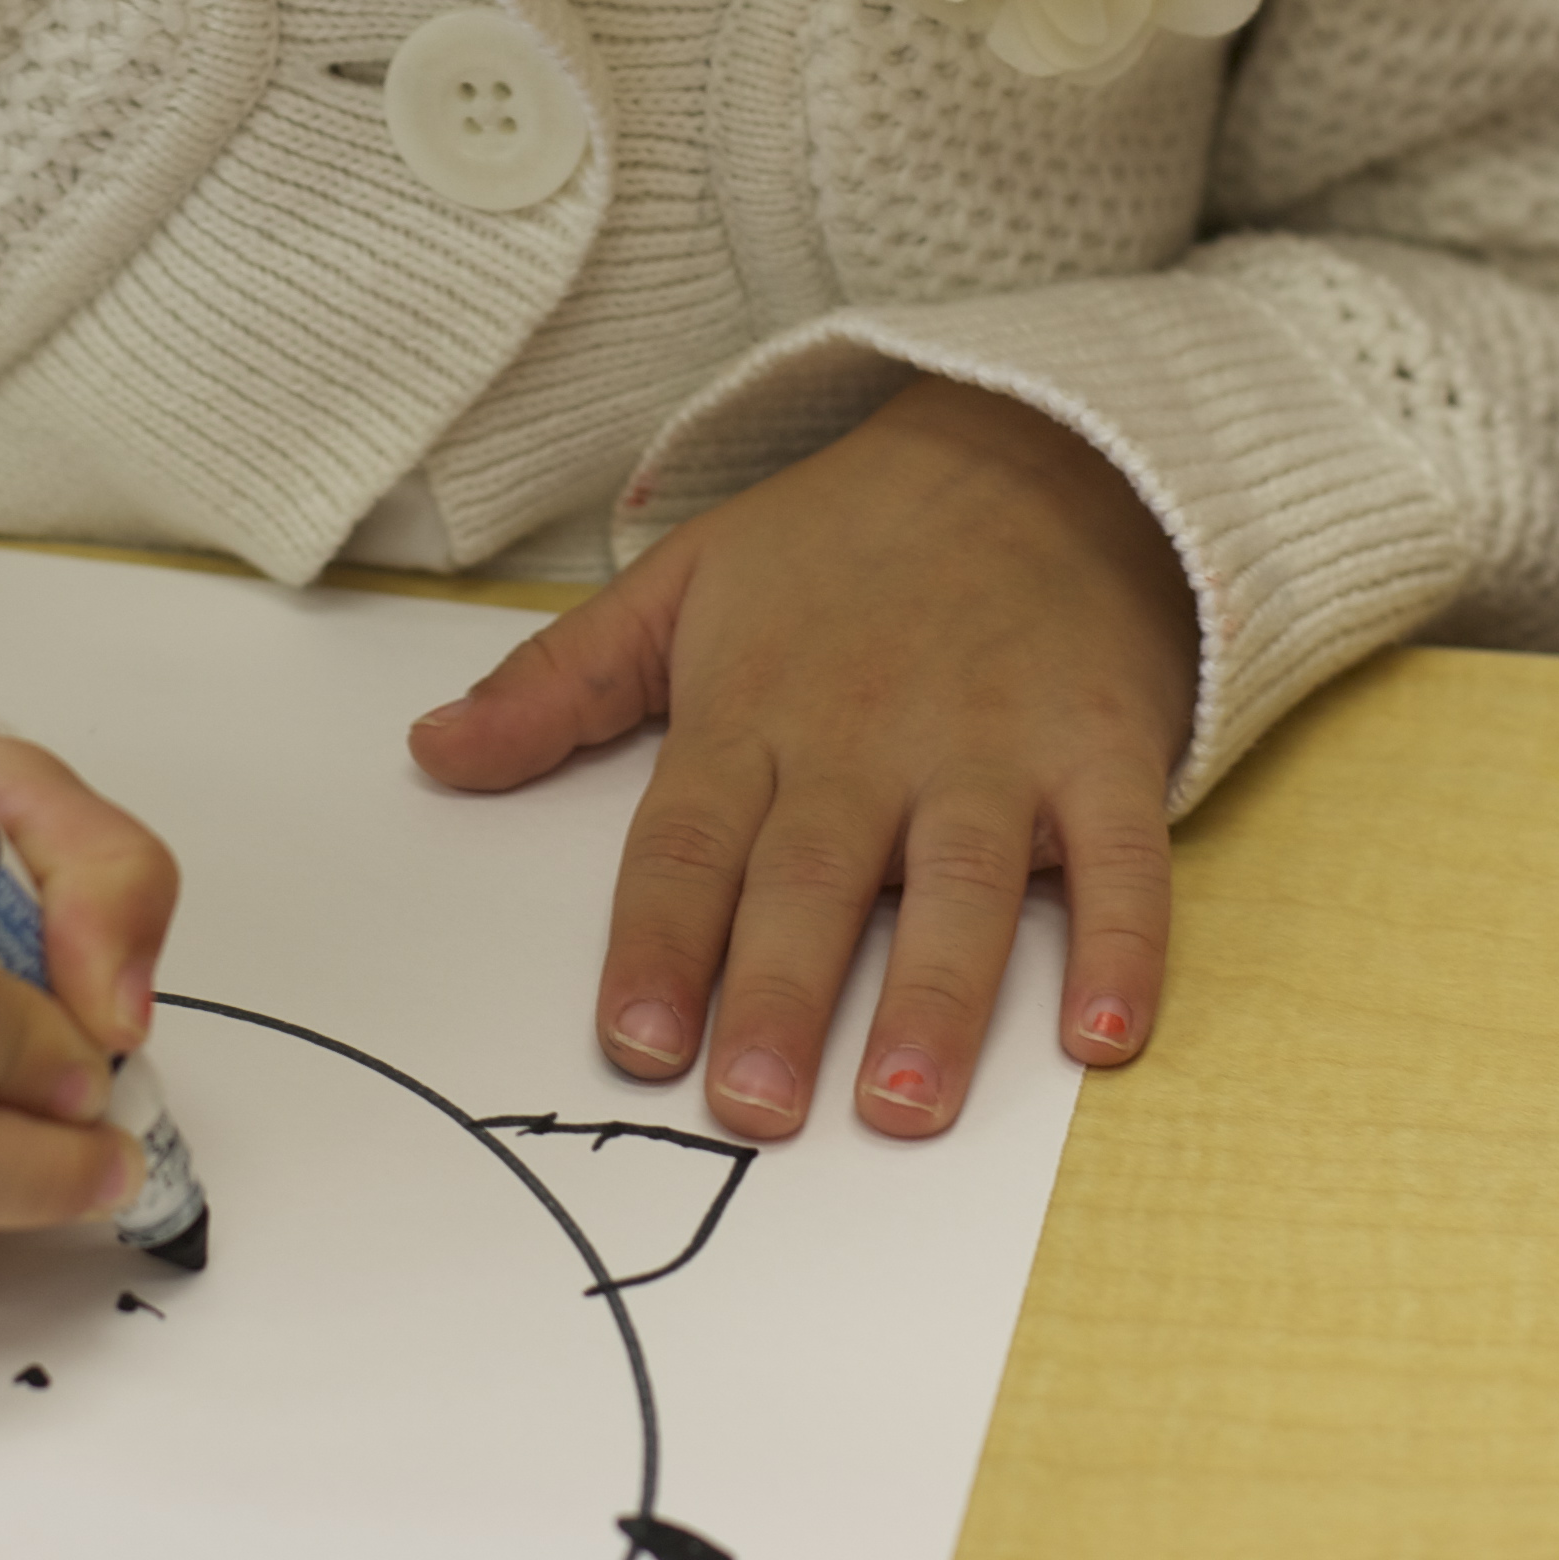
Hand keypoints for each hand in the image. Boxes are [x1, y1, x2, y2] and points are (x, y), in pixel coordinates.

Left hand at [409, 380, 1197, 1146]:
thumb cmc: (846, 541)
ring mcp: (998, 747)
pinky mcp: (1107, 751)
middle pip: (816, 881)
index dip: (661, 943)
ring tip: (903, 1103)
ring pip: (966, 886)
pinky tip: (1105, 1038)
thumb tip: (432, 753)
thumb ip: (558, 683)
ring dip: (938, 999)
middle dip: (779, 995)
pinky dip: (1126, 946)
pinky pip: (1124, 859)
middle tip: (751, 1111)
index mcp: (756, 709)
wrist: (1038, 447)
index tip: (637, 1042)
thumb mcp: (682, 583)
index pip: (691, 842)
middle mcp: (874, 736)